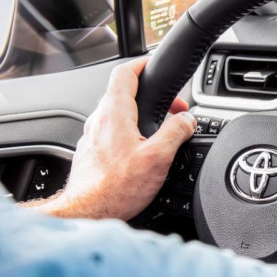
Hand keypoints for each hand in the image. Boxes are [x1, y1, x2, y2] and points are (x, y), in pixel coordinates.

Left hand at [29, 58, 196, 219]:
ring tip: (161, 129)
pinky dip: (130, 131)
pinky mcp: (92, 151)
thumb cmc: (116, 188)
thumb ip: (176, 132)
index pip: (124, 73)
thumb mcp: (158, 158)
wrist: (89, 212)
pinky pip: (113, 131)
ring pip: (118, 113)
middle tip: (174, 109)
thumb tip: (187, 120)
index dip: (142, 64)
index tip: (155, 65)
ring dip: (140, 114)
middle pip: (123, 93)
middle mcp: (99, 120)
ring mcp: (93, 136)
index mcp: (114, 113)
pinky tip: (143, 148)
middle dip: (150, 95)